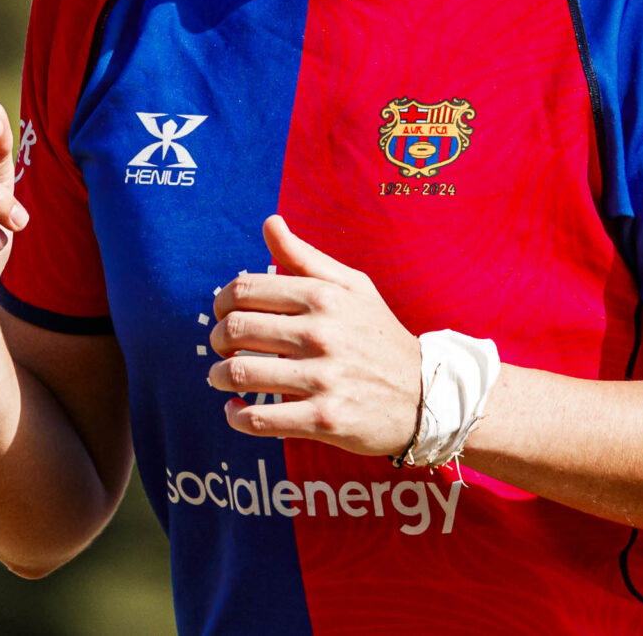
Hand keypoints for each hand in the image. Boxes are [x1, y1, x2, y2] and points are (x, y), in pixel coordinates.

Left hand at [207, 215, 422, 457]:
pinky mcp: (323, 419)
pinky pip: (260, 418)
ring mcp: (322, 379)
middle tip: (221, 347)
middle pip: (235, 330)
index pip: (244, 290)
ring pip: (240, 373)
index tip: (221, 314)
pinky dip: (236, 416)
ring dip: (218, 376)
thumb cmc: (379, 335)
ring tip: (221, 377)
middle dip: (216, 338)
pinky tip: (235, 410)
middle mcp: (320, 334)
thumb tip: (270, 222)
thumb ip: (304, 257)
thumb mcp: (352, 286)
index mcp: (323, 297)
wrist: (425, 393)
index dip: (221, 302)